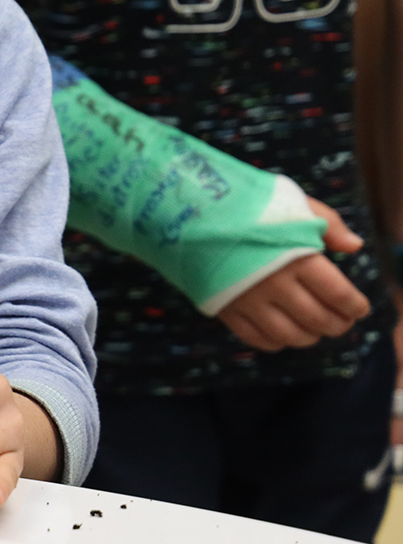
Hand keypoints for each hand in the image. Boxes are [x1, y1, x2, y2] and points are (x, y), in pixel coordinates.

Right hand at [216, 198, 369, 351]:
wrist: (185, 206)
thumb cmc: (242, 201)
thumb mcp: (291, 201)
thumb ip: (328, 223)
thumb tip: (354, 247)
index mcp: (296, 257)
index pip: (338, 294)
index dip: (354, 306)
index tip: (358, 307)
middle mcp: (274, 283)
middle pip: (318, 319)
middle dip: (337, 324)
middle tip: (341, 321)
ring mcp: (247, 299)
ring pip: (290, 335)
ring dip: (309, 337)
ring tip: (315, 330)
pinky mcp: (224, 307)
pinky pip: (256, 338)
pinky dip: (276, 342)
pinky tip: (283, 334)